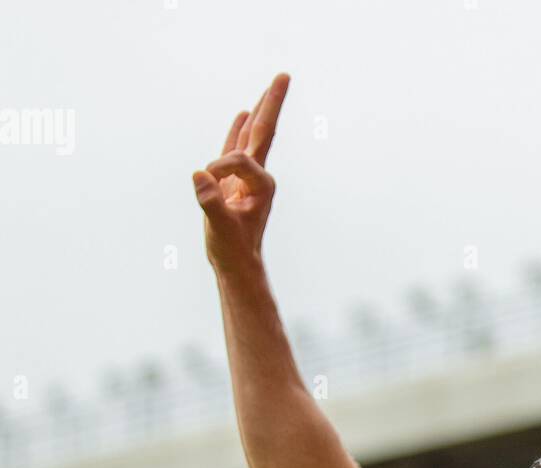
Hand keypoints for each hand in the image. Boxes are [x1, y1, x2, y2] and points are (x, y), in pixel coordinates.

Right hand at [193, 73, 289, 275]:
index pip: (238, 159)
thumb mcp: (221, 228)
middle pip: (264, 130)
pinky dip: (238, 129)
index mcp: (262, 185)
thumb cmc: (232, 249)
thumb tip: (201, 175)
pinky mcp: (236, 180)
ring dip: (258, 109)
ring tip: (271, 87)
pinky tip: (242, 114)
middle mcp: (259, 176)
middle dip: (272, 103)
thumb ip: (212, 202)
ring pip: (253, 135)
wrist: (236, 264)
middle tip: (285, 74)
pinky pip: (236, 147)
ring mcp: (248, 177)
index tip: (209, 188)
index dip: (218, 170)